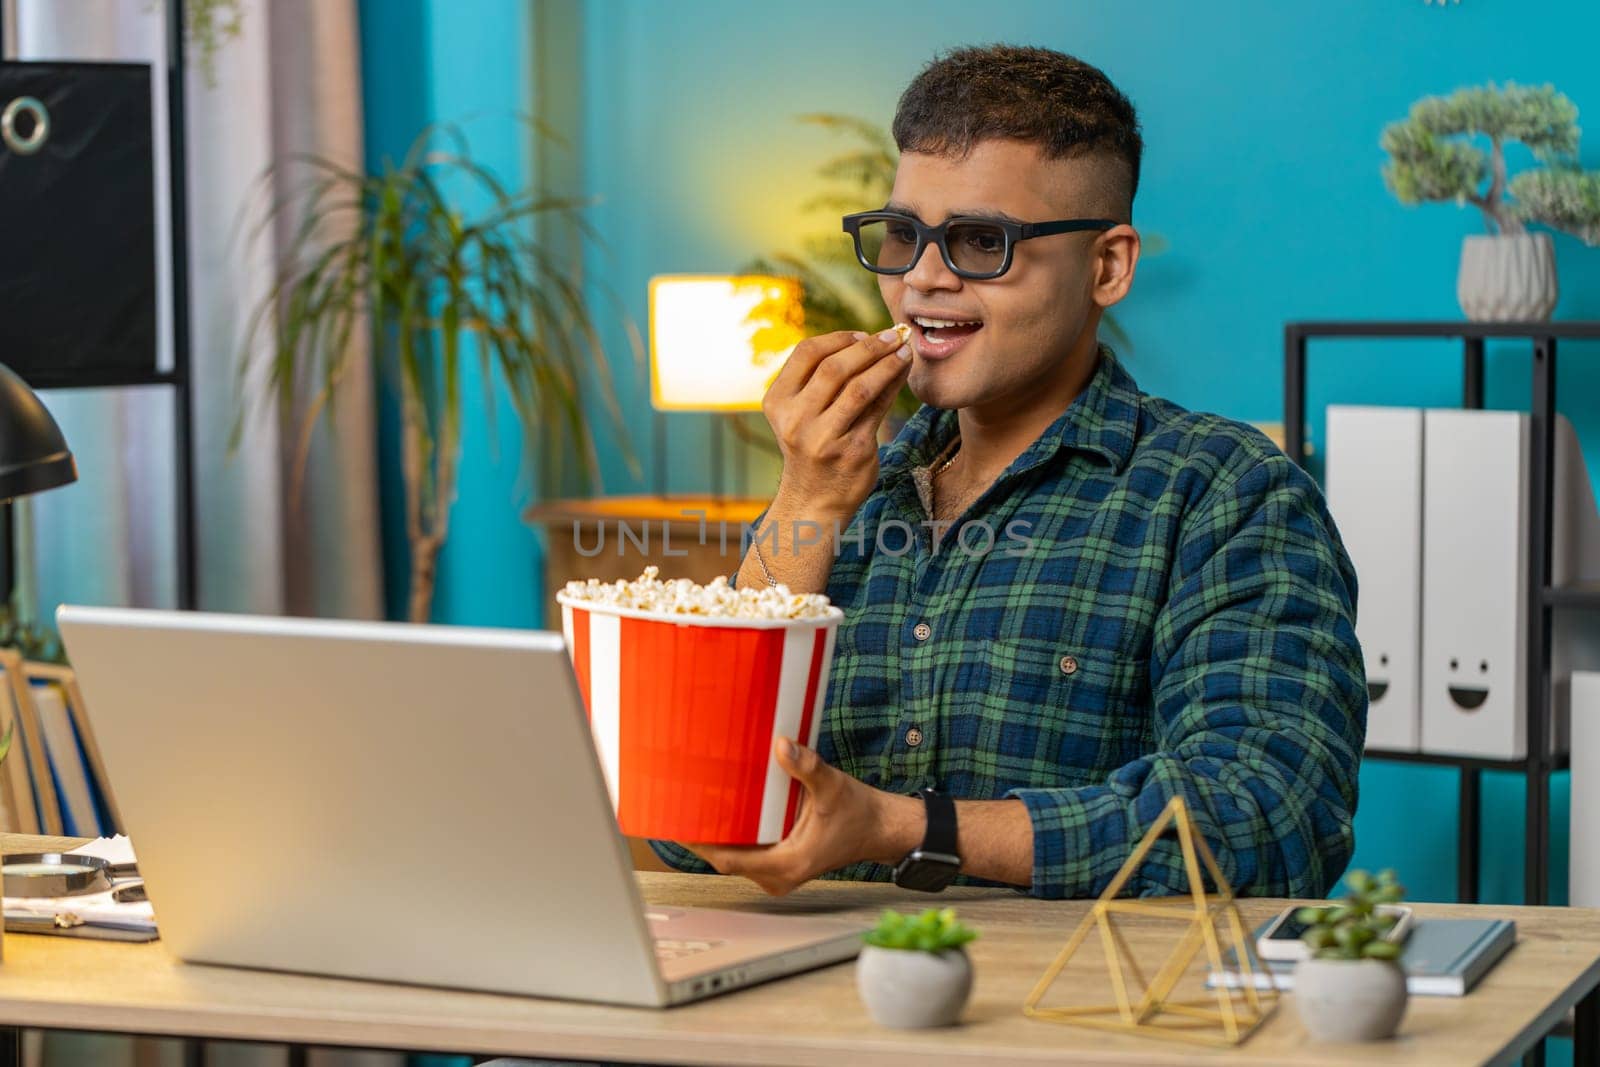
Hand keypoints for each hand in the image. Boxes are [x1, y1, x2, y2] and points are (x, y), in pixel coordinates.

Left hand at [683, 737, 918, 895]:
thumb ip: (807, 767)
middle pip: (726, 860)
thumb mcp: (832, 786)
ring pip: (734, 858)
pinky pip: (746, 854)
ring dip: (716, 836)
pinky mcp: (780, 866)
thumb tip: (781, 745)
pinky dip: (732, 837)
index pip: (729, 860)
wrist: (879, 829)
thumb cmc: (858, 812)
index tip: (678, 822)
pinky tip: (721, 814)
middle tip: (679, 803)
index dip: (700, 843)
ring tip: (693, 805)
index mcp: (787, 864)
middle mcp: (778, 876)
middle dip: (702, 835)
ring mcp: (778, 874)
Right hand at [762, 326, 912, 519]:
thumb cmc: (811, 445)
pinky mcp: (852, 450)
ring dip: (886, 363)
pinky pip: (878, 408)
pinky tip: (902, 373)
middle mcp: (795, 420)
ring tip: (903, 351)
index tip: (861, 334)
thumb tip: (867, 339)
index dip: (837, 338)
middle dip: (868, 346)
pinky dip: (893, 385)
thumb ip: (818, 379)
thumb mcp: (799, 412)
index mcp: (777, 402)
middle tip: (892, 335)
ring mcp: (823, 437)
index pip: (805, 353)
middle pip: (834, 367)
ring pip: (859, 387)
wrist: (813, 499)